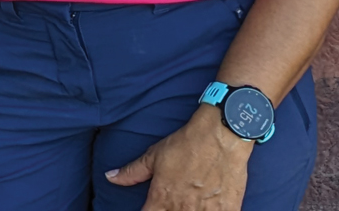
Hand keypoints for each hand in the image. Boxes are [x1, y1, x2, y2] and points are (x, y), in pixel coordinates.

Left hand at [106, 105, 252, 208]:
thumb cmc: (186, 144)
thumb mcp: (154, 156)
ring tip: (186, 206)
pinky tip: (207, 208)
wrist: (221, 136)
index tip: (149, 209)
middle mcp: (182, 208)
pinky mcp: (228, 210)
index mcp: (161, 198)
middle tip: (170, 205)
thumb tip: (110, 177)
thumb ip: (132, 172)